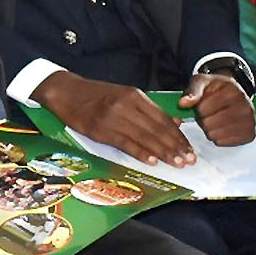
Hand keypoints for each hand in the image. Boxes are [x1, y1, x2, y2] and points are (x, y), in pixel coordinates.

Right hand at [35, 71, 195, 166]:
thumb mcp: (123, 95)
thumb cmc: (95, 95)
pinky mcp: (100, 129)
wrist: (65, 91)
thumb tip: (175, 123)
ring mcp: (113, 117)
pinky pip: (125, 143)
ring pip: (144, 137)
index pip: (162, 118)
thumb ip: (148, 109)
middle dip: (175, 146)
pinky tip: (152, 161)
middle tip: (190, 160)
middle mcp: (126, 104)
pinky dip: (140, 152)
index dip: (178, 135)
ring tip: (177, 163)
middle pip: (156, 128)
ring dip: (163, 152)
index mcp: (134, 95)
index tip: (190, 149)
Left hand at [179, 72, 255, 146]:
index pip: (203, 109)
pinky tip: (222, 127)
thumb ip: (192, 91)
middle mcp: (245, 107)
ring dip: (210, 130)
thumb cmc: (215, 88)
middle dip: (204, 120)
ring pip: (216, 135)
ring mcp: (250, 122)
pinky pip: (224, 143)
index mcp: (233, 92)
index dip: (199, 108)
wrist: (233, 93)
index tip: (204, 103)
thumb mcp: (201, 81)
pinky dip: (218, 138)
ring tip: (215, 119)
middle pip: (209, 124)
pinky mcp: (249, 135)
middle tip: (209, 113)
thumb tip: (183, 103)